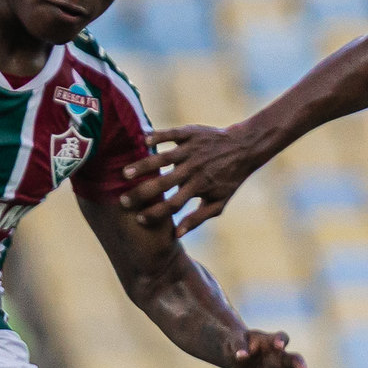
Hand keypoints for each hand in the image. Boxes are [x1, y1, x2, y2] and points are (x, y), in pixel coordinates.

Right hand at [118, 123, 262, 236]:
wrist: (244, 147)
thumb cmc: (229, 179)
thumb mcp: (218, 202)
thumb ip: (198, 218)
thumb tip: (176, 235)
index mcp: (199, 187)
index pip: (173, 205)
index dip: (155, 214)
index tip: (139, 219)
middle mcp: (194, 169)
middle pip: (163, 183)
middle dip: (142, 193)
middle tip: (123, 200)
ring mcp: (191, 150)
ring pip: (163, 158)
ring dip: (143, 166)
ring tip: (125, 173)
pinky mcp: (191, 133)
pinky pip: (171, 134)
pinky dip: (157, 136)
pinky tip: (142, 140)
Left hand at [230, 329, 311, 367]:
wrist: (239, 358)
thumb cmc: (239, 345)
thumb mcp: (234, 342)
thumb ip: (238, 347)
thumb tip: (241, 356)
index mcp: (273, 343)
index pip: (282, 338)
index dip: (281, 341)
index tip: (278, 345)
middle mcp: (282, 360)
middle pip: (295, 361)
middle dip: (300, 365)